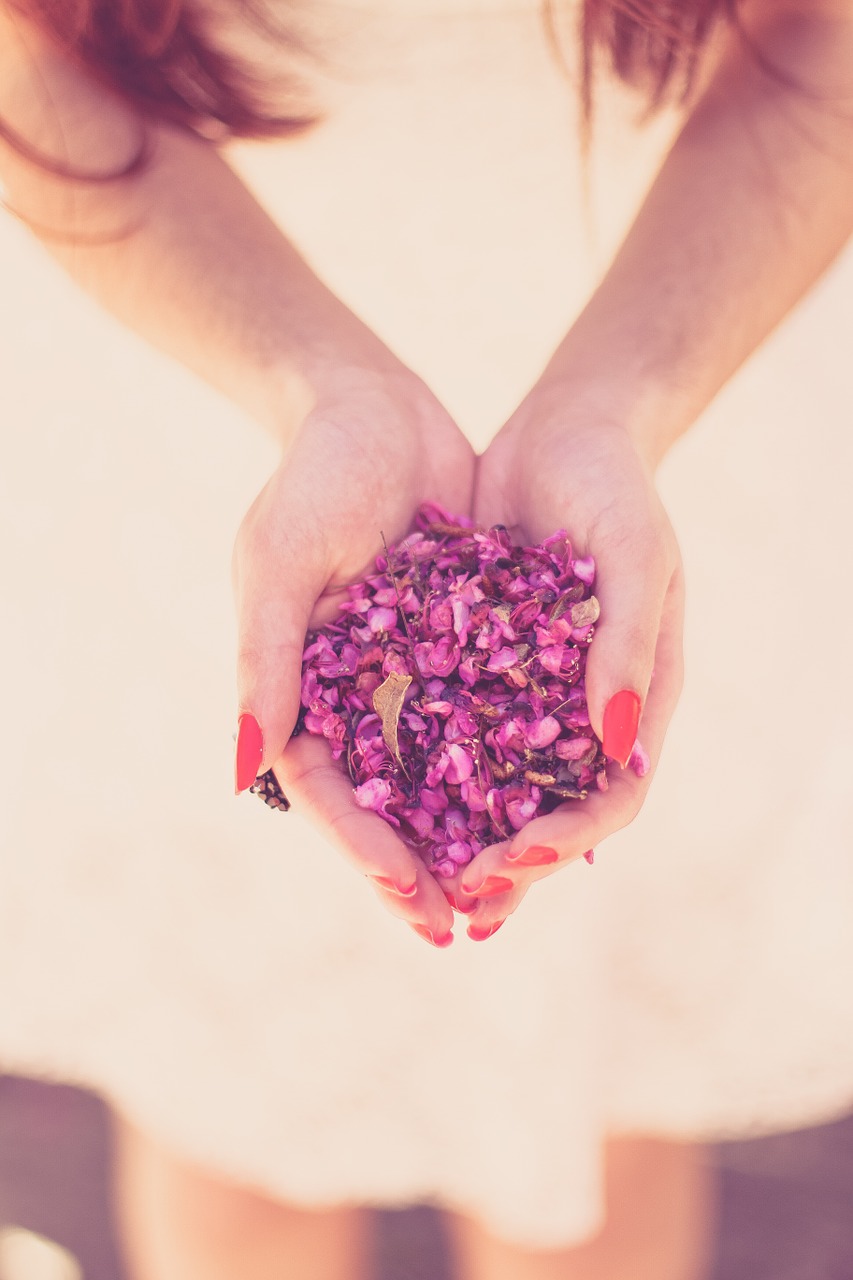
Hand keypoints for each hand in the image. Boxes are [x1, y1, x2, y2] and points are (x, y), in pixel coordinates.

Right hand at [233, 363, 474, 946]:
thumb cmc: (314, 475)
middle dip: (414, 861)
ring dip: (464, 828)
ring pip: (438, 768)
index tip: (404, 894)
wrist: (373, 404)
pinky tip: (547, 800)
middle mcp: (352, 690)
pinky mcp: (458, 641)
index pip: (325, 786)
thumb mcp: (281, 563)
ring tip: (505, 889)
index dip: (359, 845)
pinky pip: (486, 712)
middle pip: (383, 796)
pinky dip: (507, 759)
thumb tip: (241, 773)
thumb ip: (263, 666)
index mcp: (297, 686)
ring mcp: (406, 669)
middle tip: (457, 925)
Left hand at [446, 386, 684, 939]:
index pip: (612, 797)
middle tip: (449, 905)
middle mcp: (579, 710)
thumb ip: (631, 642)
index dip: (566, 839)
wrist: (563, 431)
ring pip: (491, 784)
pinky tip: (369, 795)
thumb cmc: (618, 487)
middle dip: (504, 864)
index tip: (510, 861)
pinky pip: (445, 726)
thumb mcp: (636, 554)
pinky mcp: (473, 664)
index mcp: (635, 699)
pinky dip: (417, 767)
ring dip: (456, 837)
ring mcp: (525, 691)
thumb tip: (618, 746)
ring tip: (404, 883)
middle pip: (548, 810)